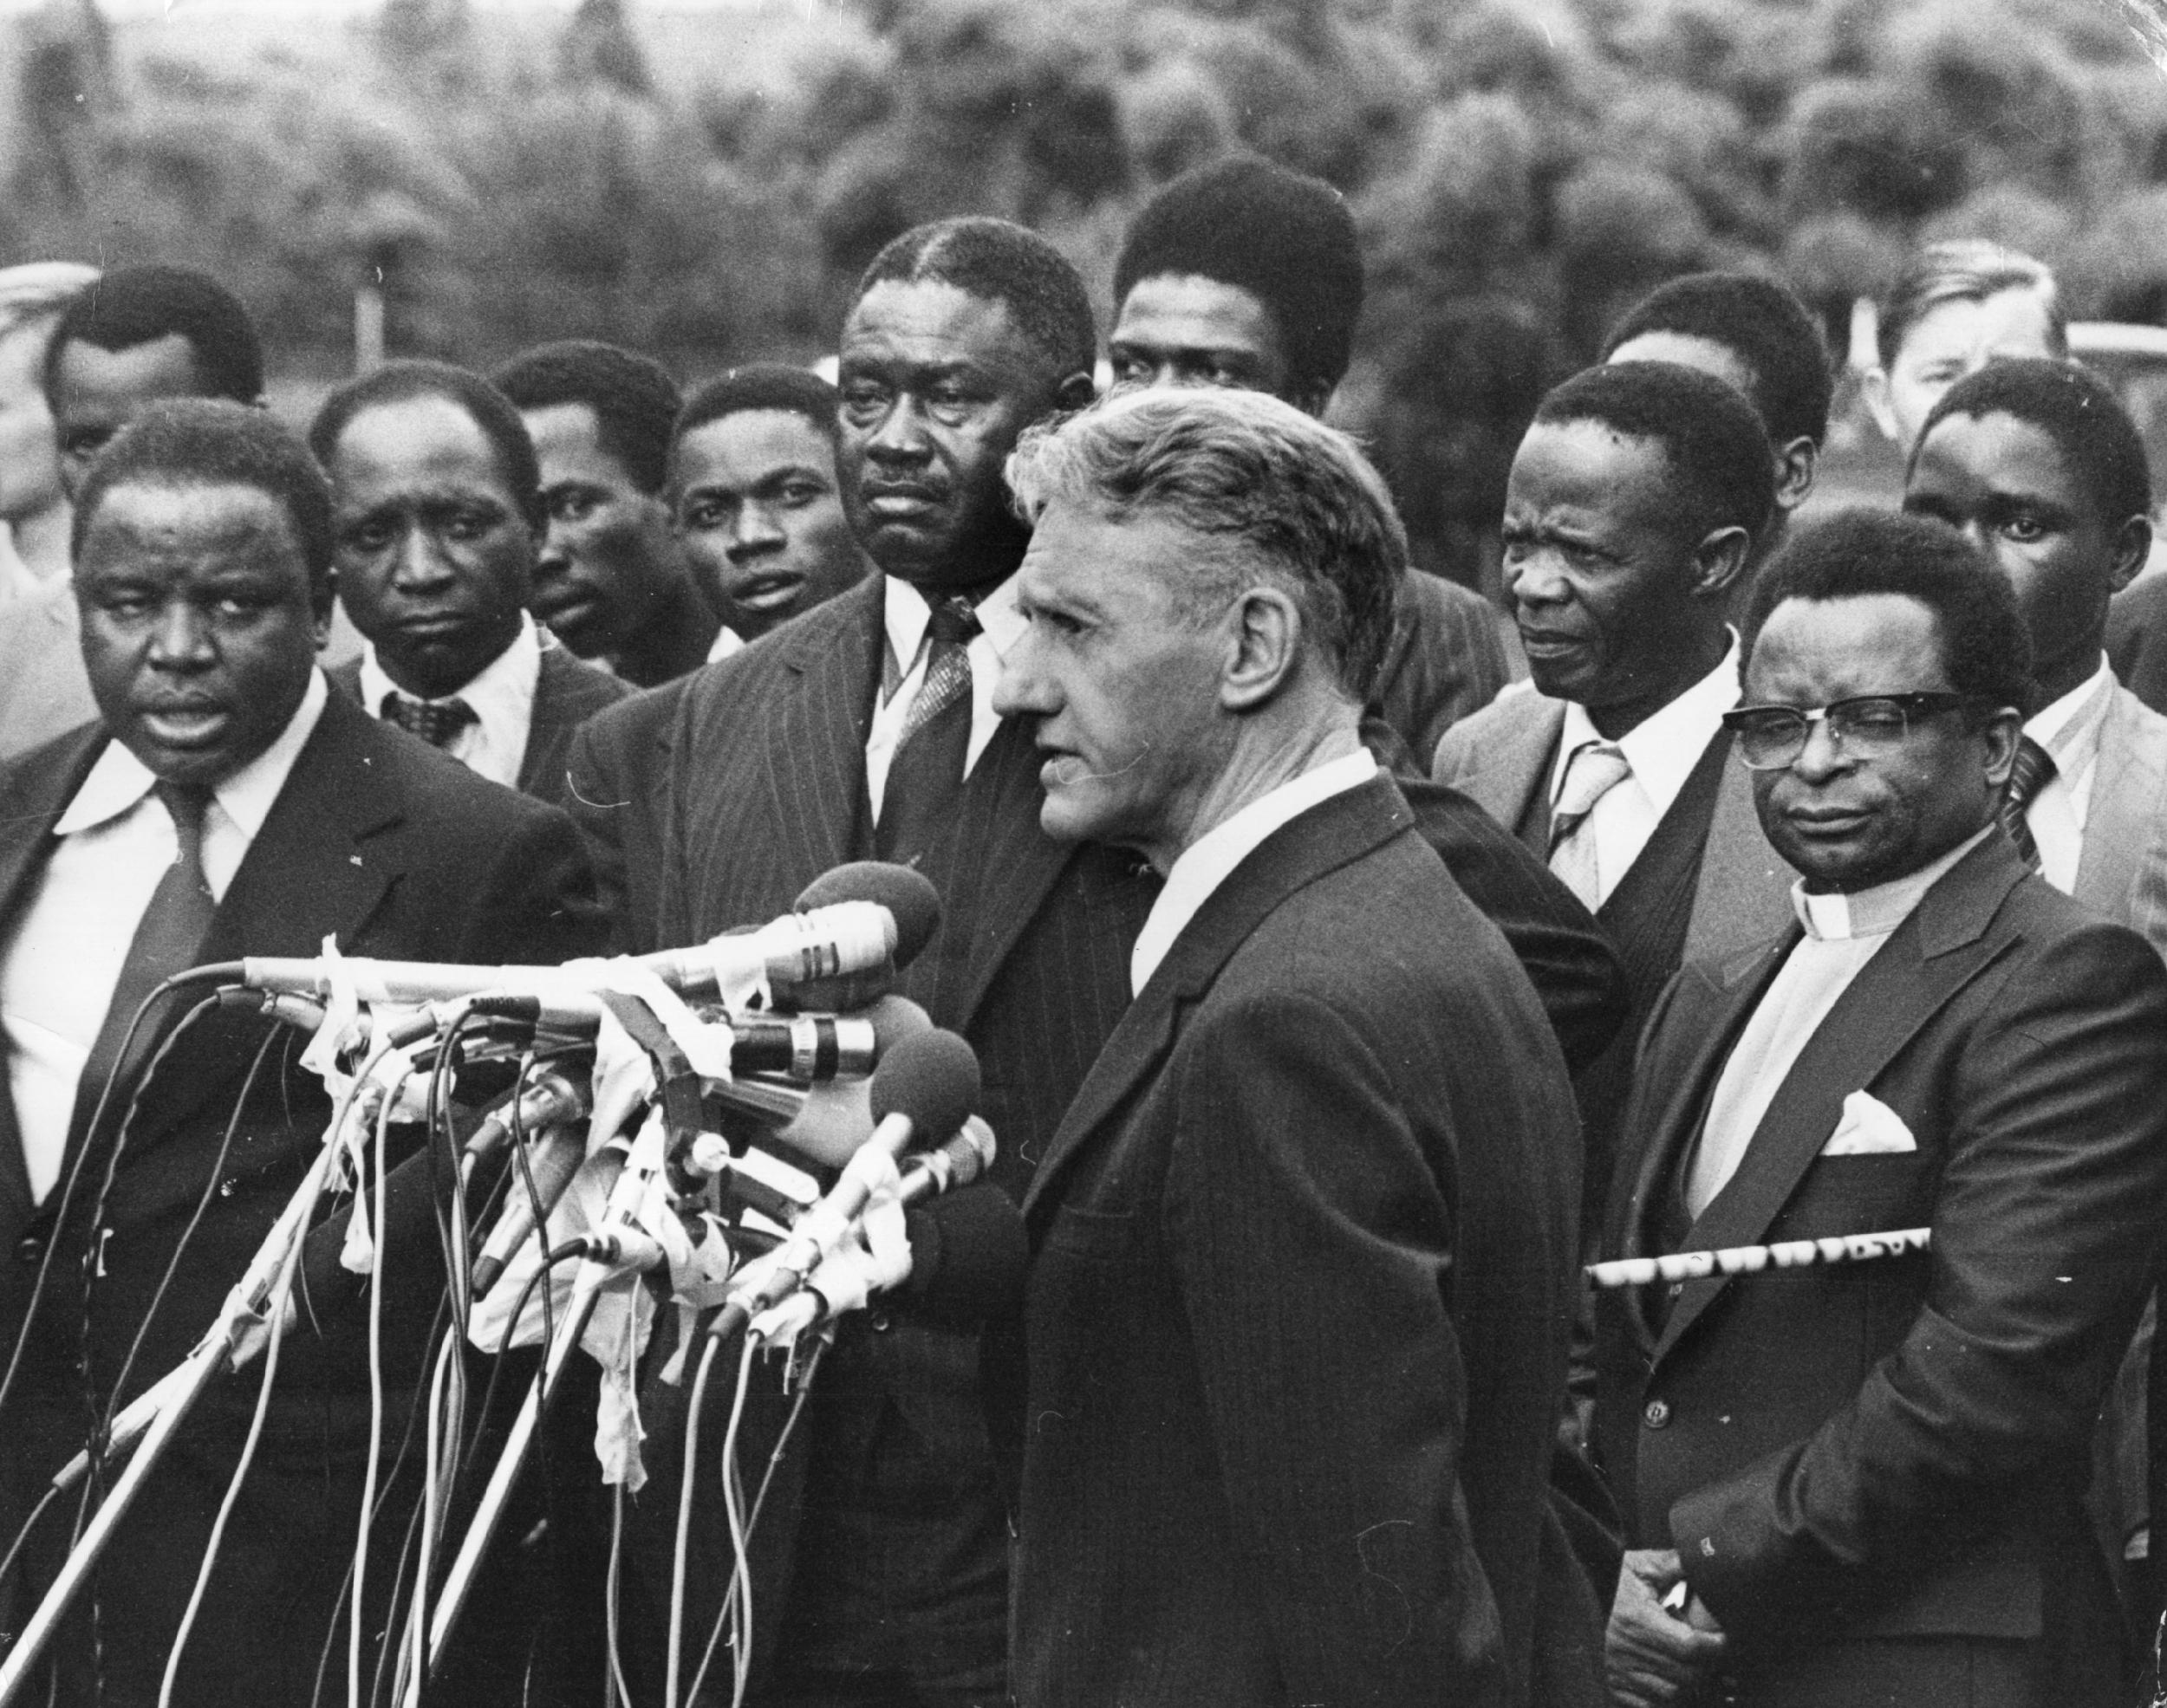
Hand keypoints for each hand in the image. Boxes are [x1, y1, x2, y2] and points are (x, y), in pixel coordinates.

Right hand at [1606, 1547, 1725, 1707]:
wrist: (1571, 1595)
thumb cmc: (1609, 1579)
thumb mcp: (1639, 1565)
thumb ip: (1673, 1564)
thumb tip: (1706, 1559)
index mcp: (1636, 1620)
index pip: (1691, 1646)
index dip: (1717, 1646)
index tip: (1725, 1638)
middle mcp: (1625, 1651)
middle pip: (1687, 1674)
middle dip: (1707, 1665)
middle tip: (1713, 1652)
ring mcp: (1618, 1672)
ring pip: (1672, 1693)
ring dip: (1689, 1683)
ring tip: (1693, 1665)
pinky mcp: (1614, 1686)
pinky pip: (1650, 1705)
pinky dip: (1666, 1698)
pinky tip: (1670, 1679)